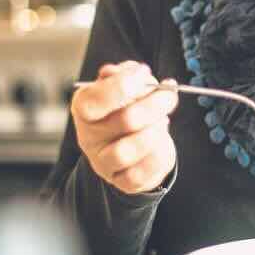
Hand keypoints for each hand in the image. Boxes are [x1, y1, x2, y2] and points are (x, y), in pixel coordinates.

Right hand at [70, 61, 178, 193]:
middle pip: (123, 121)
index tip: (144, 73)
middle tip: (169, 95)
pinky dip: (158, 155)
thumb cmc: (128, 107)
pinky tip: (162, 140)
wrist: (134, 143)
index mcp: (84, 109)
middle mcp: (88, 137)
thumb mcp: (125, 85)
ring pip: (126, 152)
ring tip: (163, 120)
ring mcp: (103, 162)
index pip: (92, 101)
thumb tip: (135, 73)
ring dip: (154, 132)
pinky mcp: (121, 182)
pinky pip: (140, 174)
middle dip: (153, 105)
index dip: (120, 86)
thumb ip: (128, 74)